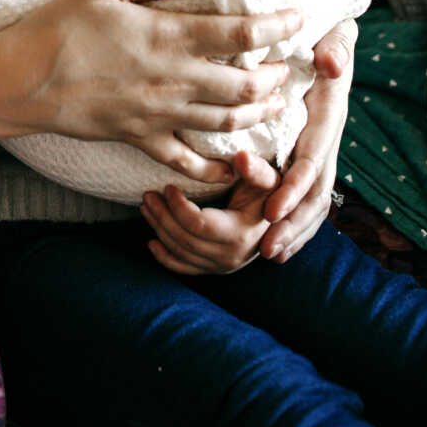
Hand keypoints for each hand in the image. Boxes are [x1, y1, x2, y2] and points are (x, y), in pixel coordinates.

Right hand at [20, 0, 298, 184]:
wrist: (22, 80)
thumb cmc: (59, 27)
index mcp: (168, 37)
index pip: (242, 33)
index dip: (278, 26)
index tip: (297, 18)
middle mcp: (173, 80)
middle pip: (247, 86)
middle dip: (277, 78)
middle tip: (287, 66)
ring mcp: (159, 115)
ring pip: (227, 123)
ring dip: (259, 114)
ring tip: (272, 103)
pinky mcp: (141, 139)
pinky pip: (187, 160)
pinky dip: (215, 165)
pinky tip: (230, 163)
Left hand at [141, 152, 278, 274]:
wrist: (280, 216)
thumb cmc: (269, 192)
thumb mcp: (268, 178)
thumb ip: (255, 169)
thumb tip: (240, 158)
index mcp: (241, 234)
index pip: (199, 224)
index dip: (178, 207)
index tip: (167, 187)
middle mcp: (232, 256)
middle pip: (185, 239)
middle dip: (163, 217)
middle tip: (148, 195)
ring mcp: (223, 266)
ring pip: (181, 253)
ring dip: (160, 230)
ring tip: (147, 207)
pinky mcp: (215, 268)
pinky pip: (186, 268)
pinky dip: (166, 258)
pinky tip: (152, 243)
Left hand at [257, 19, 354, 262]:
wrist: (333, 42)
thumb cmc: (325, 39)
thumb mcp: (333, 38)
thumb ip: (335, 48)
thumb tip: (329, 62)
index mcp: (326, 120)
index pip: (310, 161)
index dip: (292, 188)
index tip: (271, 210)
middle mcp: (325, 141)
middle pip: (314, 193)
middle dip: (293, 223)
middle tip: (268, 249)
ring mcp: (319, 152)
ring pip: (313, 202)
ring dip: (294, 230)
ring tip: (271, 254)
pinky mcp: (308, 157)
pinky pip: (306, 197)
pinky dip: (296, 223)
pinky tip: (278, 245)